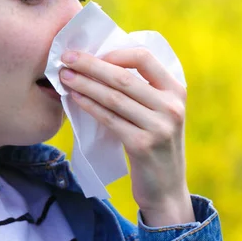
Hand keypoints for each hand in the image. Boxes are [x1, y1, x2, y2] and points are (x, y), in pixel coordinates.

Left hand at [59, 49, 194, 225]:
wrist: (166, 188)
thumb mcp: (158, 113)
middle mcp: (171, 106)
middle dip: (91, 65)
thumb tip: (100, 62)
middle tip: (67, 58)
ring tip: (65, 76)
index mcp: (176, 90)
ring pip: (113, 97)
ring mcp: (159, 126)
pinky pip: (109, 119)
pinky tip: (74, 97)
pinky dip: (89, 105)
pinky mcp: (142, 145)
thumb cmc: (155, 144)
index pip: (145, 58)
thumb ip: (142, 90)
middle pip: (124, 77)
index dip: (115, 52)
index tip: (91, 52)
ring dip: (85, 84)